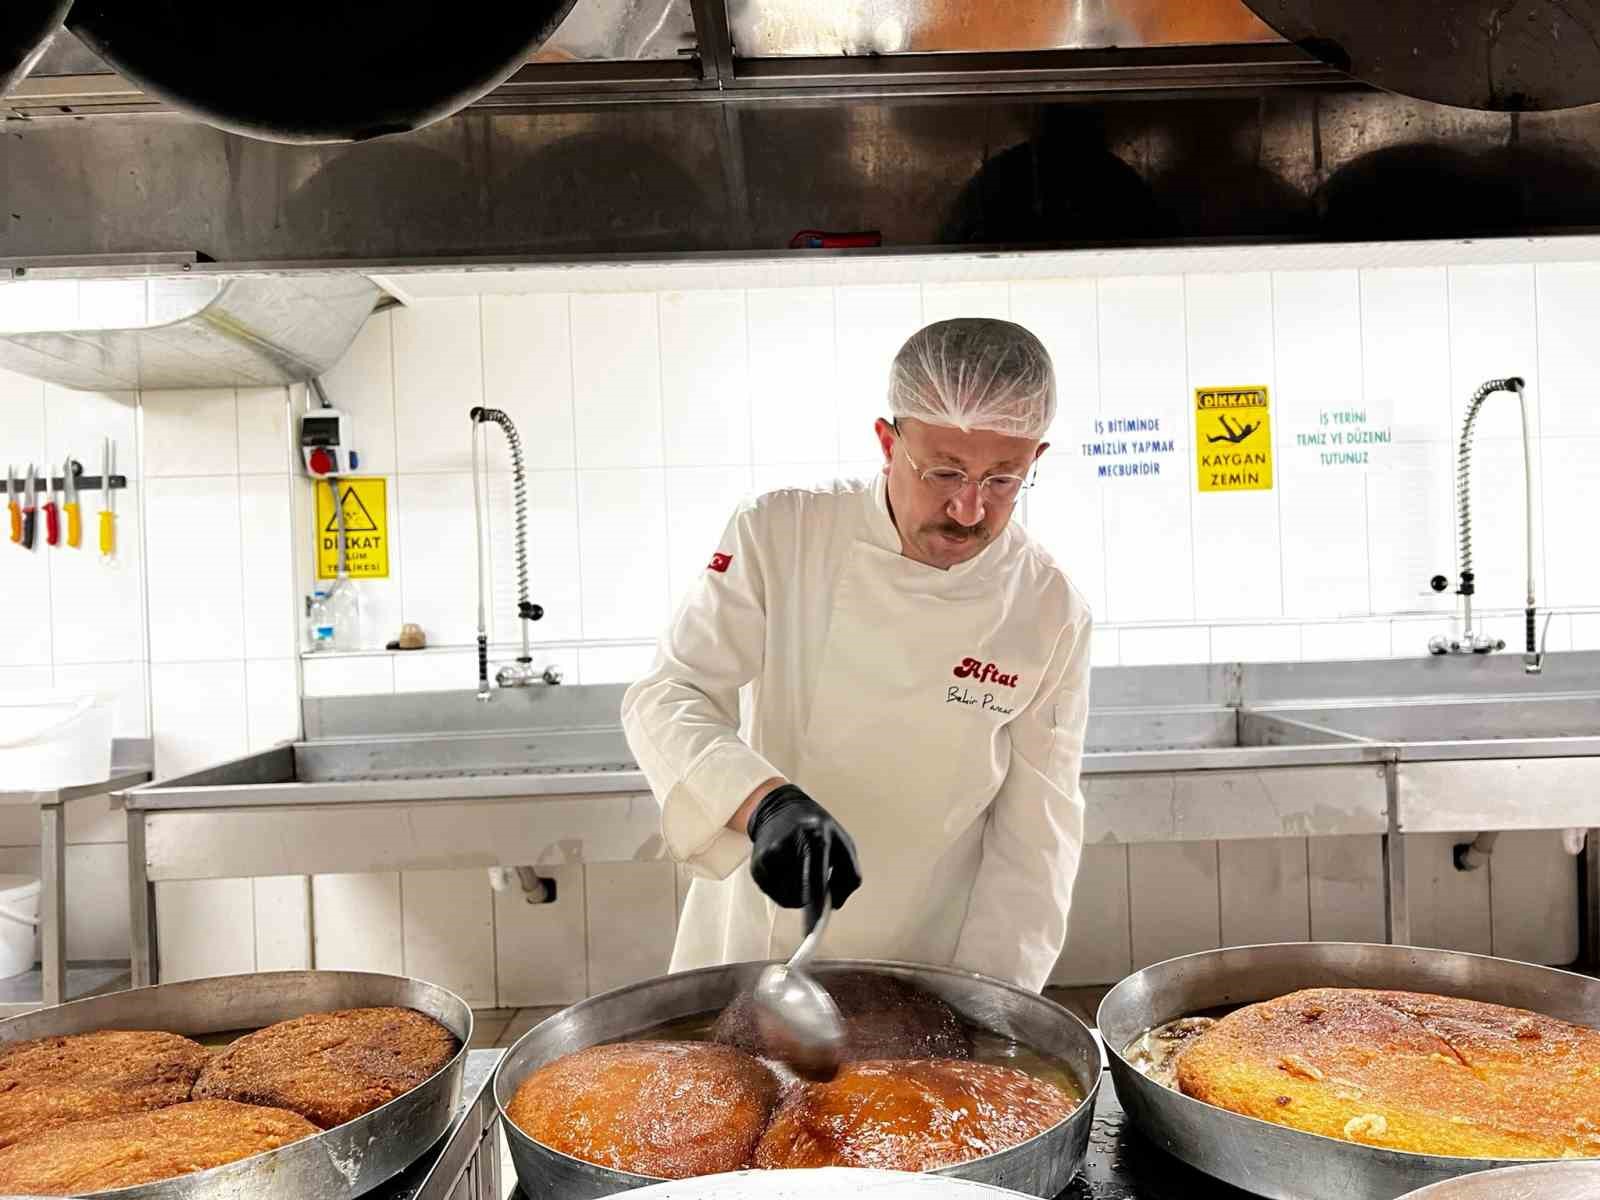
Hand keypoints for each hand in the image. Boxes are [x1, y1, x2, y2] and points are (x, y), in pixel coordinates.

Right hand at [746, 784, 861, 931]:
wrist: (780, 808)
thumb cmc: (817, 828)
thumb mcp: (843, 842)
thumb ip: (850, 874)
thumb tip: (836, 904)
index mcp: (815, 837)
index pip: (816, 875)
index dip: (817, 900)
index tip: (817, 921)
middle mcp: (788, 845)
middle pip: (797, 893)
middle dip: (808, 899)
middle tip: (813, 893)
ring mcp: (769, 855)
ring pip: (785, 897)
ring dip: (796, 896)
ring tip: (799, 873)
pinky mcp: (757, 865)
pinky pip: (773, 894)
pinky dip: (783, 890)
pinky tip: (786, 872)